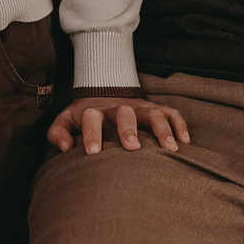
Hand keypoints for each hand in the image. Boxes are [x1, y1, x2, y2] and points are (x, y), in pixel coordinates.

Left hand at [46, 96, 189, 153]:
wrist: (102, 89)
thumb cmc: (84, 116)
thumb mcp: (66, 119)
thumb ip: (58, 132)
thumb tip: (65, 148)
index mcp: (94, 110)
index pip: (91, 119)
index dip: (92, 134)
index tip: (93, 153)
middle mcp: (118, 107)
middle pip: (124, 113)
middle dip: (128, 129)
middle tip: (133, 147)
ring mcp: (138, 106)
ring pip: (152, 112)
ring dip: (162, 128)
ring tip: (171, 149)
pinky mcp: (153, 107)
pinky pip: (170, 111)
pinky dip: (179, 123)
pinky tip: (186, 141)